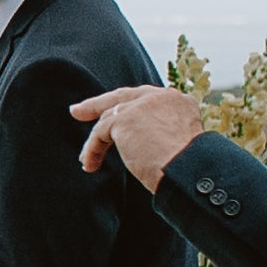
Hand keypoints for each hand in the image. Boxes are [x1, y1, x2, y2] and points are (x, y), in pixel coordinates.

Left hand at [71, 83, 204, 191]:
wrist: (189, 169)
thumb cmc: (188, 167)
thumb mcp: (179, 142)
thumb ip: (162, 132)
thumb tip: (141, 144)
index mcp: (177, 101)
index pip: (145, 98)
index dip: (127, 105)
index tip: (112, 111)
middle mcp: (160, 97)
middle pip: (122, 97)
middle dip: (97, 104)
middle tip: (77, 111)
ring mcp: (141, 106)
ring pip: (108, 119)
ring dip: (95, 142)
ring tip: (86, 160)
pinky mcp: (124, 119)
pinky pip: (100, 133)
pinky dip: (92, 150)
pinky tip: (90, 164)